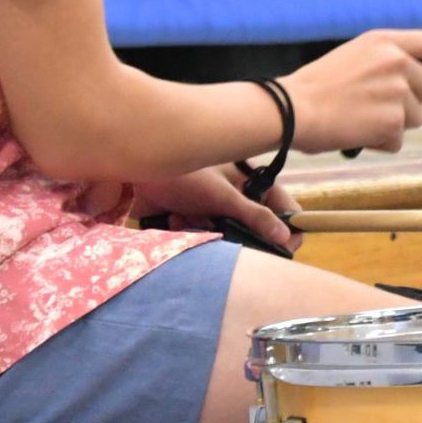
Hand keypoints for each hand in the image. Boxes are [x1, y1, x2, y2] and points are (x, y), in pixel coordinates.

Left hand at [125, 165, 296, 249]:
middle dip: (238, 237)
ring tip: (187, 220)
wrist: (132, 173)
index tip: (284, 249)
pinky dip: (190, 234)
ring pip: (228, 237)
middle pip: (256, 229)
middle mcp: (236, 198)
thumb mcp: (222, 196)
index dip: (289, 229)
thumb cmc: (183, 175)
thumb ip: (255, 216)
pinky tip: (174, 219)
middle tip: (221, 236)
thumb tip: (287, 235)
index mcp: (251, 183)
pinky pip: (204, 239)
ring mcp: (214, 210)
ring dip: (208, 234)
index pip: (284, 208)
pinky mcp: (193, 221)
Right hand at [282, 28, 421, 153]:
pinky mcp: (392, 122)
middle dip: (416, 100)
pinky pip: (398, 140)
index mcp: (385, 42)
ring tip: (360, 119)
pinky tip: (356, 134)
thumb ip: (386, 59)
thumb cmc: (314, 87)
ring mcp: (397, 93)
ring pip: (416, 117)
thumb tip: (414, 71)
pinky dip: (380, 143)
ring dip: (393, 124)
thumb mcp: (353, 55)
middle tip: (388, 107)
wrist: (290, 111)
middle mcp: (397, 63)